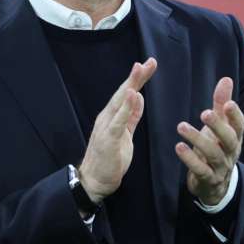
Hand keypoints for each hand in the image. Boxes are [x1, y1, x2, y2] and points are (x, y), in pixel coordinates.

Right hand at [77, 58, 157, 203]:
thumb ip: (131, 116)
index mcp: (112, 116)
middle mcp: (107, 117)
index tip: (149, 65)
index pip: (126, 94)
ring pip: (120, 101)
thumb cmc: (110, 159)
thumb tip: (138, 97)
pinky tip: (131, 94)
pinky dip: (125, 106)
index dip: (138, 79)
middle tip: (149, 62)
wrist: (95, 181)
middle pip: (123, 93)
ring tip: (139, 69)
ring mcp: (106, 127)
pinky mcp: (108, 138)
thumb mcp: (125, 134)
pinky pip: (119, 120)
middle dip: (136, 76)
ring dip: (130, 84)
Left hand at [175, 77, 243, 205]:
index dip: (235, 115)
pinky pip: (200, 170)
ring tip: (181, 126)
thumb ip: (221, 103)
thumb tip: (226, 78)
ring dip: (197, 139)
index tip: (228, 103)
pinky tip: (179, 147)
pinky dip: (190, 159)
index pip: (239, 125)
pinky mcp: (207, 179)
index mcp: (235, 137)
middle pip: (229, 139)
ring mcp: (220, 167)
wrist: (215, 185)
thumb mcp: (220, 126)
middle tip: (205, 113)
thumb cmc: (216, 147)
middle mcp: (230, 152)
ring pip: (213, 154)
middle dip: (218, 126)